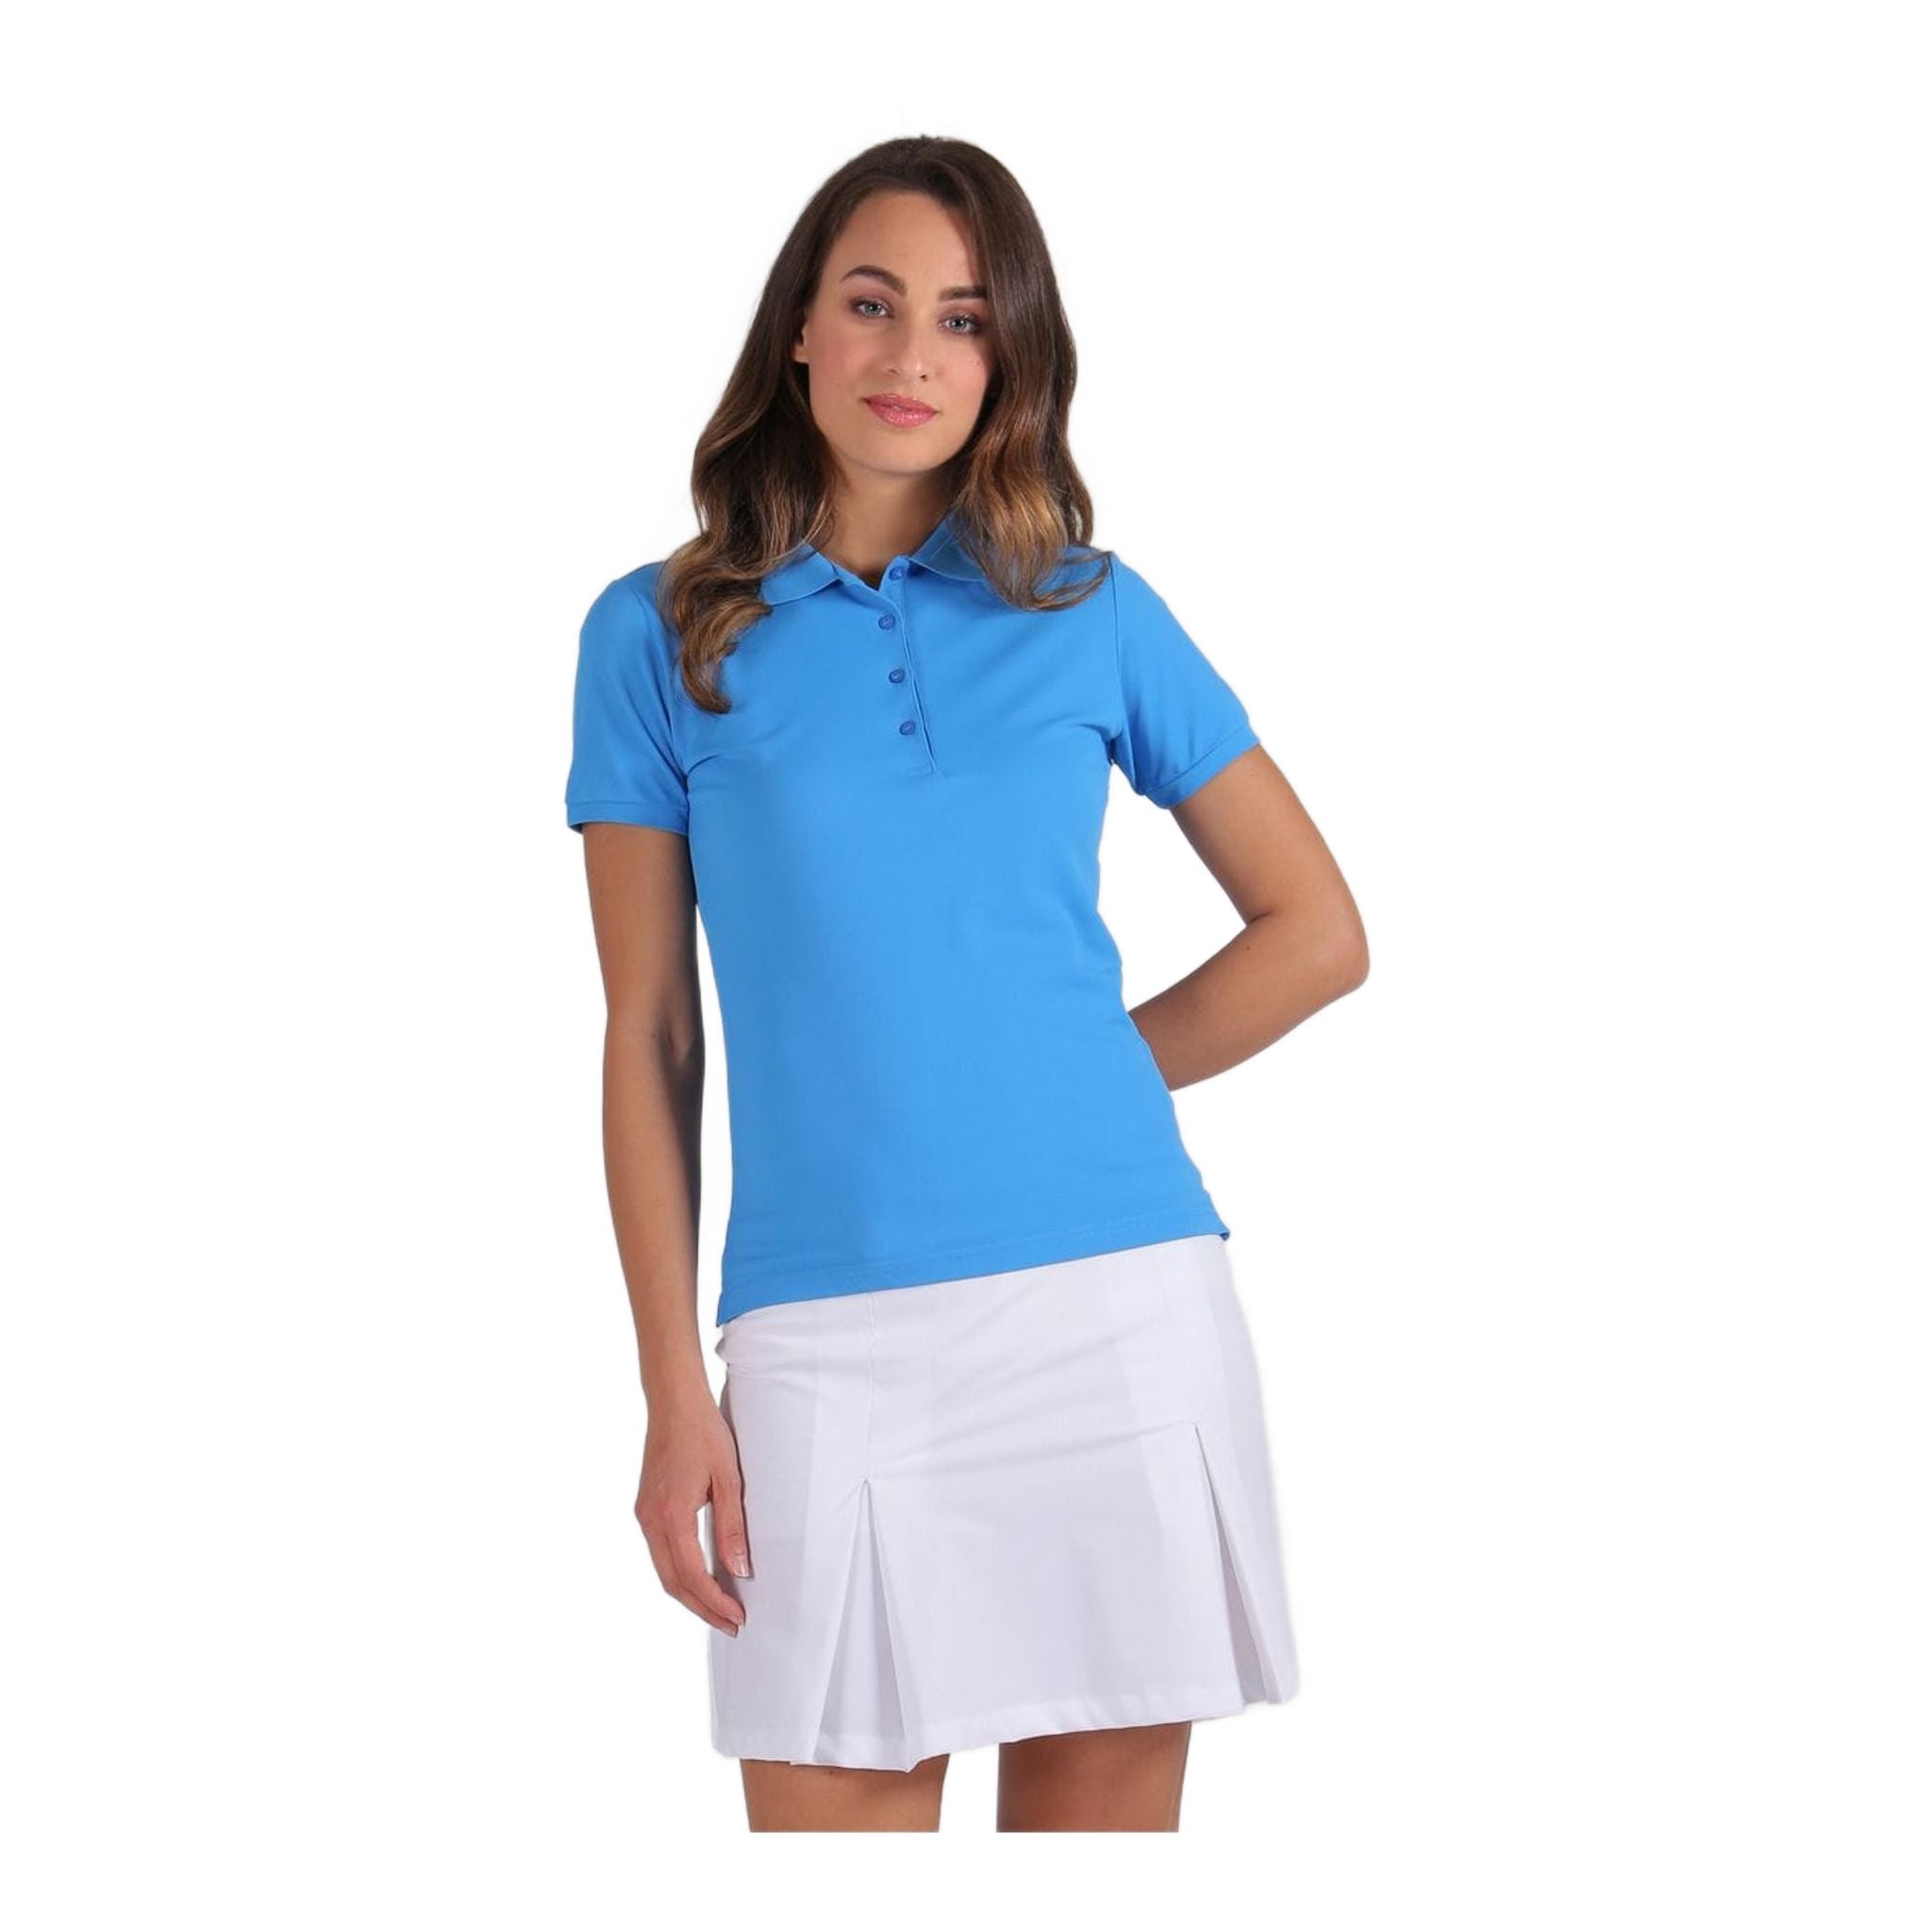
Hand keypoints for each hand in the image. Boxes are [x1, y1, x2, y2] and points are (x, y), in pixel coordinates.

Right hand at [636, 1395, 750, 1637]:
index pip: (691, 1575)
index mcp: (670, 1515)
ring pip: (663, 1570)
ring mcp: (644, 1515)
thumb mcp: (728, 1478)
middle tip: (730, 1625)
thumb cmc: (704, 1433)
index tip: (736, 1618)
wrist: (674, 1401)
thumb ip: (732, 1527)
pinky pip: (660, 1553)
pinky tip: (700, 1577)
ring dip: (689, 1594)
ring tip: (719, 1608)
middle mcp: (650, 1520)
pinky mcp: (645, 1508)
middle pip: (672, 1582)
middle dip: (701, 1608)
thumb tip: (740, 1570)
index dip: (713, 1602)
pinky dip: (680, 1573)